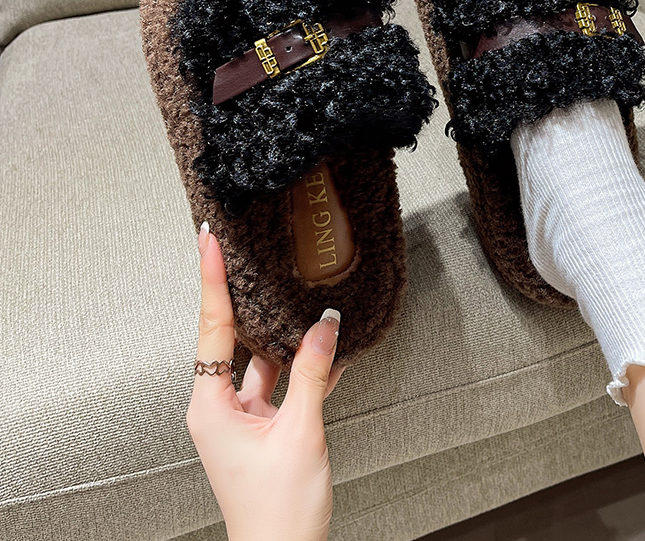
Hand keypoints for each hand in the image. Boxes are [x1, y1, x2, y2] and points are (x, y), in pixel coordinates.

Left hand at [186, 223, 343, 540]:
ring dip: (287, 337)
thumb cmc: (278, 511)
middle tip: (246, 253)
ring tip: (303, 299)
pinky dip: (302, 368)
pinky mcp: (261, 425)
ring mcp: (240, 416)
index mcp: (210, 407)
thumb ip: (312, 373)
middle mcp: (218, 407)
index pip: (212, 327)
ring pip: (263, 360)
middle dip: (245, 297)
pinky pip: (281, 383)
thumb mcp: (300, 432)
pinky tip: (326, 351)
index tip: (208, 243)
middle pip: (233, 336)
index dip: (211, 280)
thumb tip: (324, 326)